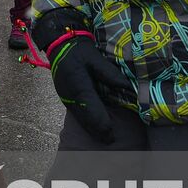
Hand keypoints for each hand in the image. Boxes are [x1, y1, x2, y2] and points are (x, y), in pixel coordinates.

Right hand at [34, 10, 120, 143]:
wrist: (60, 45)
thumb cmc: (79, 50)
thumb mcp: (95, 58)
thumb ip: (109, 73)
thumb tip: (127, 86)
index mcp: (78, 85)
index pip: (91, 108)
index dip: (101, 122)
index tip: (111, 132)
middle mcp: (70, 95)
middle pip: (85, 118)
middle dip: (98, 131)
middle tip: (111, 141)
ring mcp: (66, 97)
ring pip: (80, 118)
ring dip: (92, 129)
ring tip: (104, 138)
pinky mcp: (65, 97)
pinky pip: (77, 114)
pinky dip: (86, 123)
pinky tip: (93, 128)